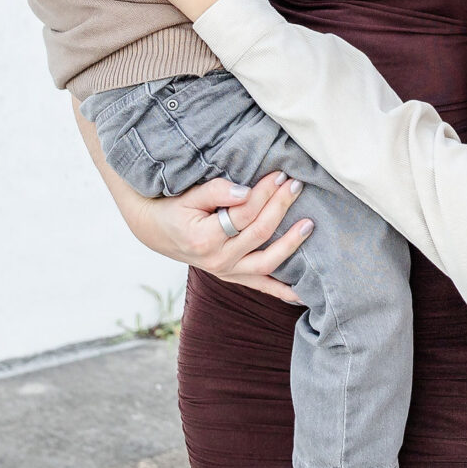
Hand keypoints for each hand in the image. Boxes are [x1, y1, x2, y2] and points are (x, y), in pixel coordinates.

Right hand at [152, 171, 309, 300]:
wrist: (157, 231)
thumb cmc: (174, 209)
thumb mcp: (189, 196)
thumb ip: (217, 191)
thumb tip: (246, 191)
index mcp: (204, 239)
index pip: (244, 214)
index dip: (264, 193)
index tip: (279, 174)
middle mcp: (217, 261)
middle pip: (259, 233)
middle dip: (280, 207)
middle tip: (295, 185)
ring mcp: (226, 273)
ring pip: (267, 262)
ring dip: (291, 244)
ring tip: (309, 224)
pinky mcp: (233, 277)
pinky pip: (261, 286)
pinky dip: (283, 291)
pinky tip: (304, 292)